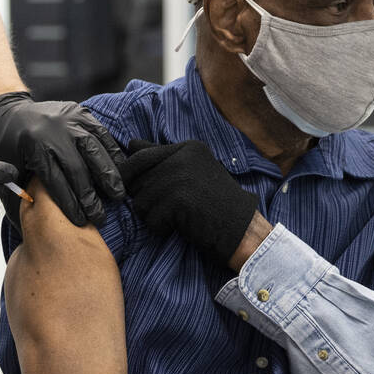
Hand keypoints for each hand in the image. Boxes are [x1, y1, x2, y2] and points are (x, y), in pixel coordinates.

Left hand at [0, 91, 124, 226]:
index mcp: (33, 146)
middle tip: (100, 216)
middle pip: (77, 168)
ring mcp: (68, 118)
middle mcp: (53, 130)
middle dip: (90, 196)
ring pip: (94, 149)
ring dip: (108, 174)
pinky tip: (120, 169)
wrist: (7, 113)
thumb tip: (29, 228)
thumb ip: (17, 197)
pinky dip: (112, 151)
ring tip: (117, 195)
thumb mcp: (5, 171)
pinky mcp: (80, 112)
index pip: (56, 181)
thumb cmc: (6, 146)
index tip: (81, 221)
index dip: (70, 204)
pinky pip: (101, 133)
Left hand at [118, 139, 258, 266]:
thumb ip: (163, 158)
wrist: (243, 230)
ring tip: (176, 218)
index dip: (132, 176)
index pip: (140, 155)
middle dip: (144, 198)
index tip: (145, 191)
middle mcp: (182, 156)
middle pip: (136, 179)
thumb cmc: (215, 204)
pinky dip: (161, 228)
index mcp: (187, 148)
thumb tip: (131, 144)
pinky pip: (150, 219)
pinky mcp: (179, 199)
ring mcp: (180, 176)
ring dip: (153, 216)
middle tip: (166, 209)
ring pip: (140, 201)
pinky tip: (180, 227)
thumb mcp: (192, 172)